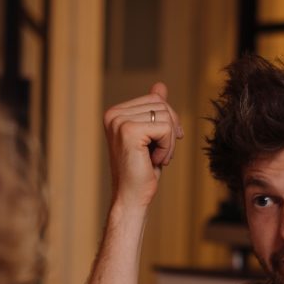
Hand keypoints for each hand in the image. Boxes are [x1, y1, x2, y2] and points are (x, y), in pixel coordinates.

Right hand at [103, 82, 183, 208]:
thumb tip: (160, 86)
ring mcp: (119, 121)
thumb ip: (153, 110)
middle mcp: (113, 114)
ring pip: (166, 116)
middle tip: (160, 154)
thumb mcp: (151, 136)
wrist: (131, 198)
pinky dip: (167, 148)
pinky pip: (165, 128)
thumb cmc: (141, 171)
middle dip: (170, 131)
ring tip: (155, 159)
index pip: (155, 99)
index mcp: (115, 113)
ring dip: (169, 142)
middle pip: (162, 105)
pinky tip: (154, 161)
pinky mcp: (129, 131)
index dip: (168, 121)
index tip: (161, 144)